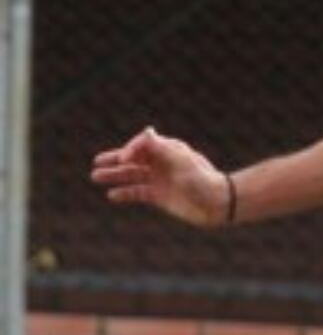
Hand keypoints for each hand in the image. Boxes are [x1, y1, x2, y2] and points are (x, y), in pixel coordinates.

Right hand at [90, 127, 229, 228]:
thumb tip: (147, 131)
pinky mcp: (160, 195)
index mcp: (170, 149)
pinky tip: (112, 195)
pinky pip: (138, 192)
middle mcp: (163, 162)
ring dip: (115, 175)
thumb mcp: (181, 162)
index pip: (144, 143)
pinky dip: (125, 193)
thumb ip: (161, 148)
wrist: (216, 204)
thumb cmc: (201, 179)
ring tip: (95, 177)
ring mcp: (161, 179)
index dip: (131, 149)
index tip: (124, 159)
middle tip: (96, 162)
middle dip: (116, 159)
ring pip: (133, 175)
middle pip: (135, 158)